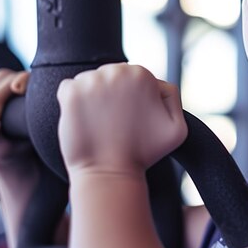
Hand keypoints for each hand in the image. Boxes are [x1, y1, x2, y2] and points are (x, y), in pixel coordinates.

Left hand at [57, 64, 187, 176]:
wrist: (110, 175)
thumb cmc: (144, 154)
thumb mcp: (178, 127)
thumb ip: (172, 96)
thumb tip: (157, 84)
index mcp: (141, 74)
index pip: (132, 75)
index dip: (132, 97)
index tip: (131, 118)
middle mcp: (116, 72)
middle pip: (111, 75)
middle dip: (112, 94)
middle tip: (116, 122)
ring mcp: (91, 82)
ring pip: (90, 81)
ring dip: (93, 98)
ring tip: (101, 123)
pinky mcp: (70, 94)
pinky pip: (69, 88)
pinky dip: (73, 101)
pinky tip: (85, 120)